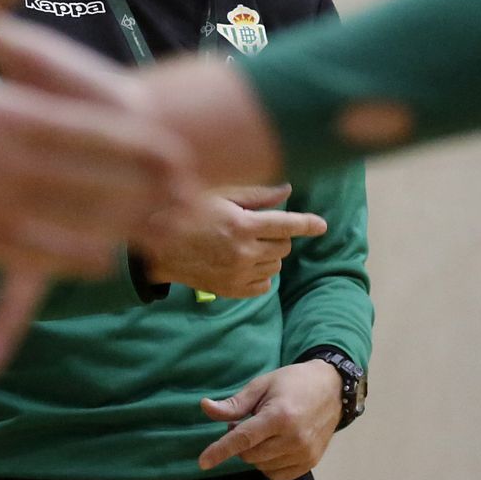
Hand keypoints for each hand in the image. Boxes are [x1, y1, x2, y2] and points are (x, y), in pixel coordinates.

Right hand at [134, 184, 326, 297]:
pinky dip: (260, 273)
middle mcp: (243, 252)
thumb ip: (256, 195)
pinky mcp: (231, 290)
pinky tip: (244, 262)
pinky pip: (264, 285)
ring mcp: (237, 274)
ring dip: (269, 254)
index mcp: (242, 225)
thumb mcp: (219, 195)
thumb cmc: (187, 212)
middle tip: (257, 228)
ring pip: (275, 265)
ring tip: (246, 244)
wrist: (158, 247)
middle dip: (278, 236)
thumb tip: (287, 189)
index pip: (287, 225)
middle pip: (284, 246)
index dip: (308, 224)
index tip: (321, 225)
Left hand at [197, 360, 342, 479]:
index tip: (203, 462)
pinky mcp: (311, 462)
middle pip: (250, 455)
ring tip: (265, 431)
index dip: (220, 450)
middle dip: (240, 443)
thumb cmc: (293, 382)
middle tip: (246, 422)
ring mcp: (304, 453)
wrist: (332, 388)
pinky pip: (277, 474)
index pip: (243, 439)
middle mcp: (294, 439)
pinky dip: (268, 464)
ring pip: (262, 466)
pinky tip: (274, 445)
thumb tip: (205, 407)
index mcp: (280, 416)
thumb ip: (234, 403)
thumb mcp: (262, 385)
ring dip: (255, 453)